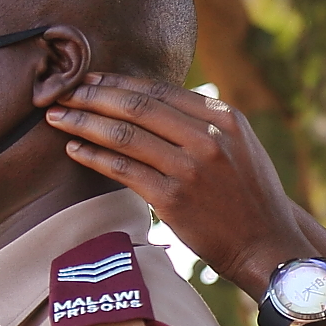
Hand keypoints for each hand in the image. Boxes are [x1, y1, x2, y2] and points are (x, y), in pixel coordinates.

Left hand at [47, 76, 312, 294]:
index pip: (159, 90)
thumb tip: (154, 101)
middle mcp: (208, 138)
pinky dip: (94, 156)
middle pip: (137, 106)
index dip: (118, 82)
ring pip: (124, 135)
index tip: (90, 80)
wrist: (268, 245)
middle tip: (62, 92)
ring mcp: (190, 168)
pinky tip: (75, 149)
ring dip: (84, 123)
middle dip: (93, 96)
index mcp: (224, 118)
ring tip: (58, 117)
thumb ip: (204, 122)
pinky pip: (123, 169)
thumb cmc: (250, 196)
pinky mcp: (173, 199)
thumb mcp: (241, 145)